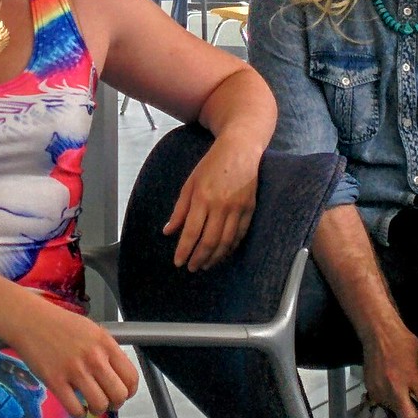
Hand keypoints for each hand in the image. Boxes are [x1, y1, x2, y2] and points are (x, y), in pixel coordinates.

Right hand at [1, 297, 138, 417]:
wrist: (30, 320)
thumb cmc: (60, 325)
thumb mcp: (92, 331)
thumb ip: (107, 352)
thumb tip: (117, 376)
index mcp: (106, 344)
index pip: (131, 377)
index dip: (129, 392)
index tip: (123, 394)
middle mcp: (94, 358)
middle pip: (119, 395)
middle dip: (115, 404)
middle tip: (107, 402)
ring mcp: (74, 371)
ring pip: (99, 405)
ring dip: (97, 410)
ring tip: (90, 405)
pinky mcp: (55, 381)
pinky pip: (75, 410)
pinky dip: (79, 414)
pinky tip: (76, 408)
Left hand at [163, 133, 260, 271]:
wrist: (240, 149)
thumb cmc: (212, 165)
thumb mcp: (190, 183)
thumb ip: (180, 209)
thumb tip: (168, 232)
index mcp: (202, 197)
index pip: (191, 232)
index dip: (184, 250)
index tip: (178, 262)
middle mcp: (220, 205)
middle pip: (209, 241)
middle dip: (199, 258)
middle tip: (192, 268)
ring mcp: (237, 208)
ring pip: (226, 241)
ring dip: (215, 257)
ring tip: (206, 265)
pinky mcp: (250, 208)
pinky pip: (240, 234)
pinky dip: (231, 247)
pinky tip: (223, 253)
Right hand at [362, 323, 417, 417]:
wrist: (378, 334)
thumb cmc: (404, 342)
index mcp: (412, 377)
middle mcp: (396, 386)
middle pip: (409, 415)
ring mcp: (381, 389)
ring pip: (396, 410)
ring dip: (403, 406)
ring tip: (405, 393)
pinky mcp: (371, 390)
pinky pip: (384, 403)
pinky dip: (391, 400)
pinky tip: (393, 387)